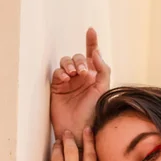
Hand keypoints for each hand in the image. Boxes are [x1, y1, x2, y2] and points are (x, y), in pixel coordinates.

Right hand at [50, 27, 110, 145]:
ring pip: (66, 62)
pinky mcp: (57, 87)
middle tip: (83, 72)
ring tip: (74, 74)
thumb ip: (103, 69)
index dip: (91, 42)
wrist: (77, 129)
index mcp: (94, 78)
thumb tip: (95, 52)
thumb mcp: (102, 90)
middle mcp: (81, 78)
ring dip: (70, 64)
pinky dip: (61, 72)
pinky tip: (66, 78)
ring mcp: (68, 82)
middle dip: (80, 60)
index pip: (92, 56)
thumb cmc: (93, 113)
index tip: (91, 30)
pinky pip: (57, 72)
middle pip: (78, 58)